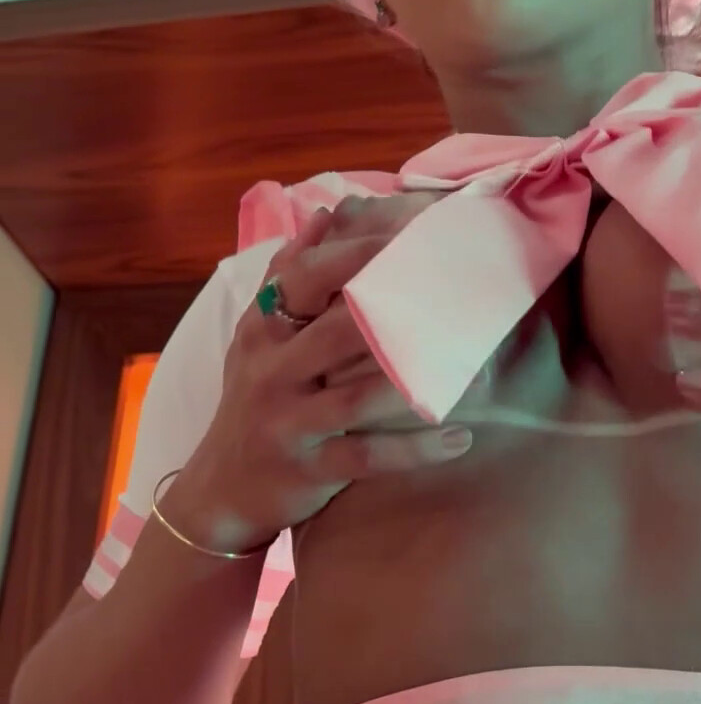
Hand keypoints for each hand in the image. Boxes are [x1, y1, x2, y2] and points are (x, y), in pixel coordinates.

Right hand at [178, 193, 472, 553]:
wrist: (220, 489)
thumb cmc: (253, 403)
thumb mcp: (257, 338)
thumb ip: (287, 277)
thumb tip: (325, 214)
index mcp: (264, 330)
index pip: (309, 276)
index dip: (361, 250)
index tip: (415, 230)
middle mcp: (273, 371)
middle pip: (339, 328)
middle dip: (400, 307)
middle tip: (459, 290)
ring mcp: (289, 423)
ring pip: (356, 397)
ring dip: (416, 382)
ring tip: (477, 368)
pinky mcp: (308, 469)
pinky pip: (367, 457)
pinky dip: (415, 450)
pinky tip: (460, 438)